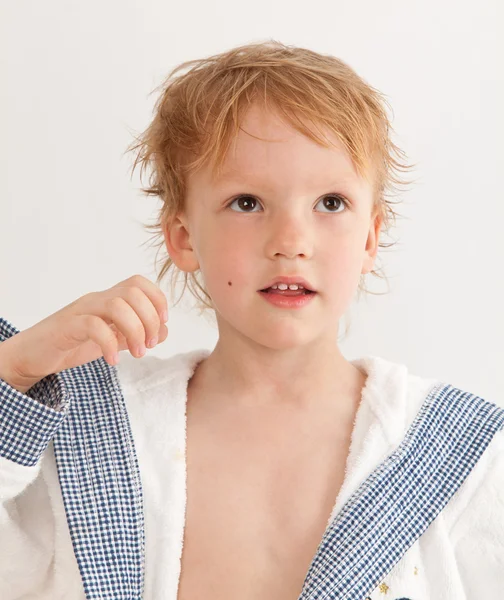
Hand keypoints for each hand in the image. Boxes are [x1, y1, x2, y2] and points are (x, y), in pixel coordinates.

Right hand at [2, 274, 168, 391]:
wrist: (34, 355)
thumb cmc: (74, 344)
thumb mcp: (113, 339)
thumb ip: (137, 334)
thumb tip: (165, 331)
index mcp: (109, 299)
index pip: (139, 282)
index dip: (157, 299)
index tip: (163, 324)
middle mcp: (97, 299)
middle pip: (133, 292)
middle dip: (150, 319)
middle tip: (150, 345)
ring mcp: (81, 310)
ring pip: (117, 305)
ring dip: (135, 331)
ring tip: (137, 353)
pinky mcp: (67, 326)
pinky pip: (93, 326)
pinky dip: (109, 344)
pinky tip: (112, 360)